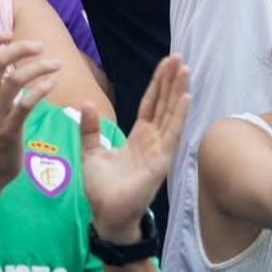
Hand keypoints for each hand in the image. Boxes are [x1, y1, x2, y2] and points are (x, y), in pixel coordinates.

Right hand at [0, 32, 62, 209]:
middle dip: (19, 48)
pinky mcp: (8, 131)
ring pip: (13, 80)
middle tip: (39, 46)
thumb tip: (4, 55)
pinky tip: (51, 83)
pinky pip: (24, 105)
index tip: (7, 32)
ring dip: (38, 67)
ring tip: (56, 64)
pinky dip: (40, 89)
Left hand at [83, 56, 189, 242]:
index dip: (158, 83)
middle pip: (163, 103)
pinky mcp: (162, 160)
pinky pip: (172, 133)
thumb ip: (90, 129)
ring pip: (170, 113)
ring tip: (184, 69)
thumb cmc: (102, 189)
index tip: (166, 63)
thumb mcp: (91, 152)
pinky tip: (186, 97)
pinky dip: (179, 114)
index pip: (150, 103)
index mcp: (138, 136)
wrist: (106, 214)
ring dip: (178, 91)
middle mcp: (152, 139)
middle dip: (170, 80)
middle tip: (178, 57)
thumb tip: (85, 102)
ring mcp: (159, 148)